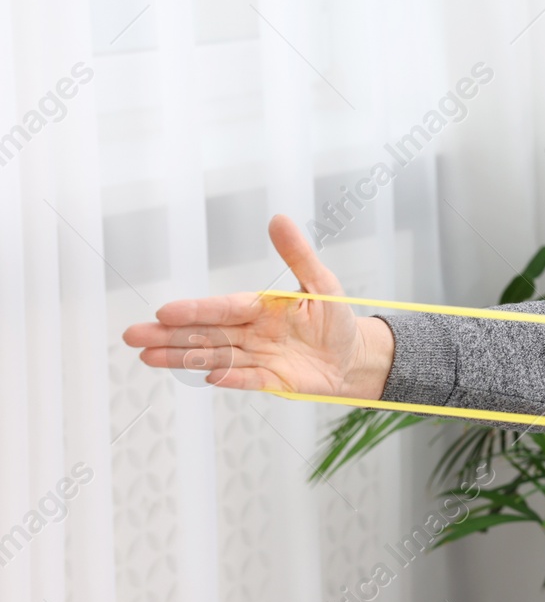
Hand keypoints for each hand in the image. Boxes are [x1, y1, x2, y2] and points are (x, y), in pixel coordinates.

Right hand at [122, 215, 394, 396]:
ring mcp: (258, 358)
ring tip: (148, 357)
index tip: (164, 311)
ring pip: (215, 358)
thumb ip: (298, 255)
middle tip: (133, 336)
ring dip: (184, 358)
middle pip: (206, 334)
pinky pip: (248, 380)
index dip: (196, 311)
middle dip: (169, 336)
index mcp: (260, 308)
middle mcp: (251, 333)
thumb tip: (278, 219)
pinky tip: (208, 379)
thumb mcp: (321, 283)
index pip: (223, 308)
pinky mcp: (272, 381)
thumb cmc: (335, 317)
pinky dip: (231, 379)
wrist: (355, 355)